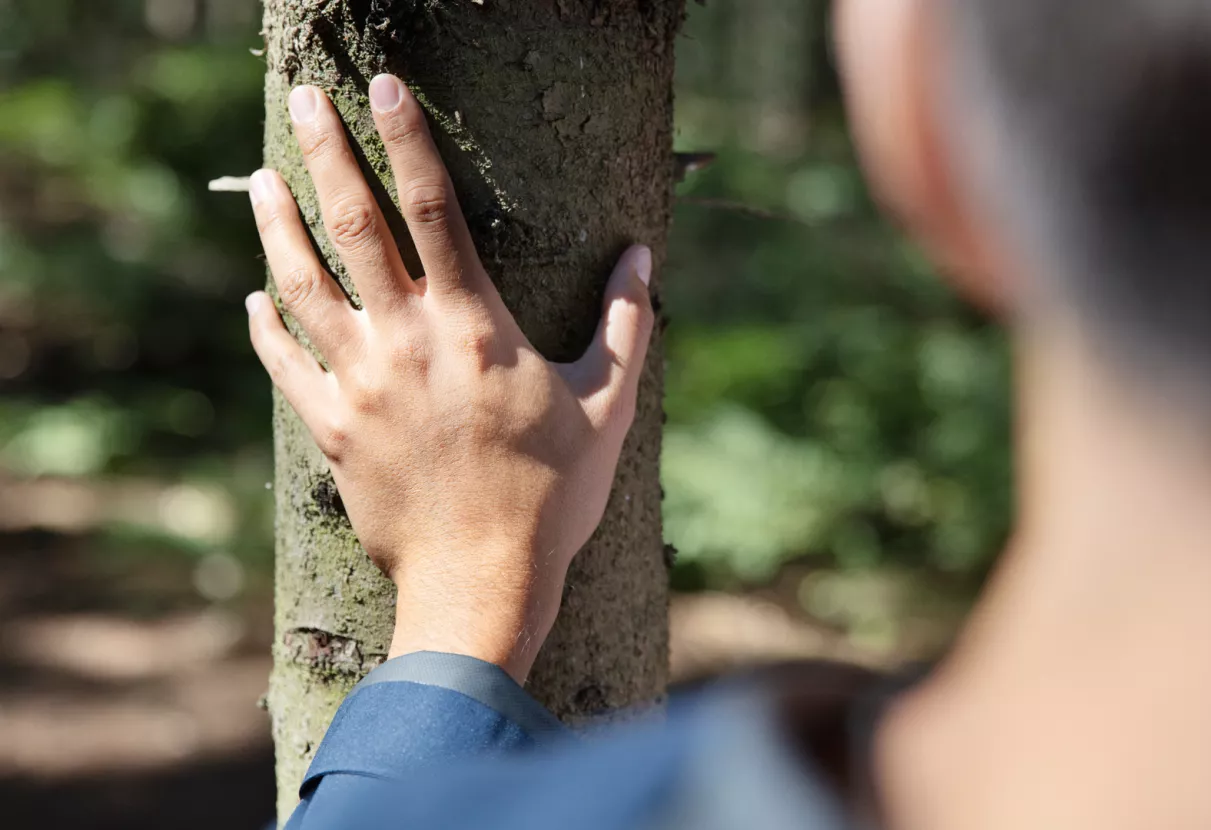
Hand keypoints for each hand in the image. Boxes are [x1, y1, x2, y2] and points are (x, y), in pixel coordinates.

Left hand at [245, 75, 653, 683]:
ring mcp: (361, 385)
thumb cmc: (555, 498)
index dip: (409, 141)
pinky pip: (286, 363)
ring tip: (261, 181)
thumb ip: (625, 324)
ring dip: (276, 227)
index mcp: (475, 327)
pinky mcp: (333, 429)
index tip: (386, 89)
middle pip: (354, 228)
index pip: (434, 210)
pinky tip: (255, 297)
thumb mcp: (607, 406)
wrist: (482, 585)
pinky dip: (266, 325)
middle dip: (328, 155)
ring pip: (303, 286)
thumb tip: (642, 256)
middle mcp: (407, 343)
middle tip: (304, 100)